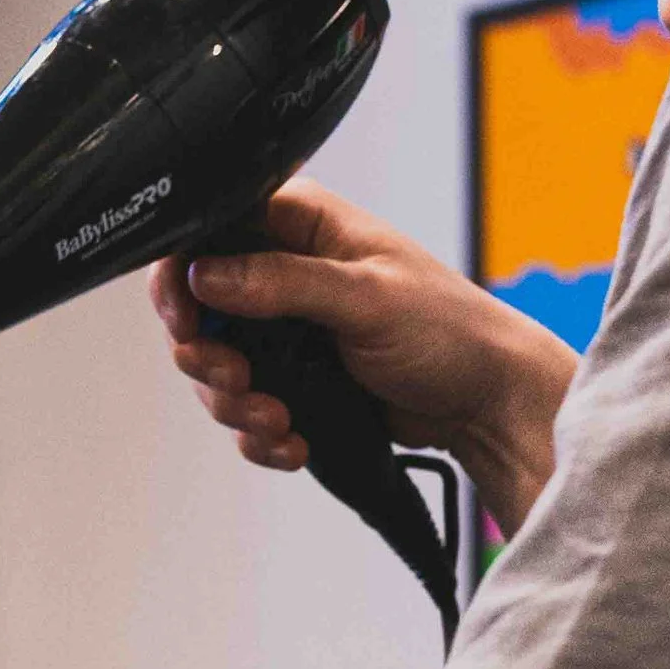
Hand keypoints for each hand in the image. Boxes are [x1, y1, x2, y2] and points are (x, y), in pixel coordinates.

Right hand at [149, 175, 577, 535]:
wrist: (487, 402)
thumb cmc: (450, 330)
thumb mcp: (365, 296)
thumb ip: (282, 281)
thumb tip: (207, 274)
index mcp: (301, 226)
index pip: (209, 233)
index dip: (181, 276)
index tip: (186, 320)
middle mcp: (284, 271)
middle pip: (198, 309)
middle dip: (207, 357)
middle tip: (237, 380)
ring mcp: (286, 329)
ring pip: (216, 367)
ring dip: (234, 404)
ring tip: (277, 421)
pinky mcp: (294, 378)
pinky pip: (245, 408)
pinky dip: (260, 433)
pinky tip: (293, 442)